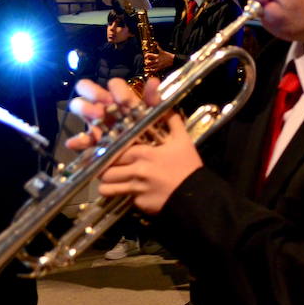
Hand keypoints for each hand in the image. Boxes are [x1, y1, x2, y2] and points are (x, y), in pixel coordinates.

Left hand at [68, 77, 200, 214]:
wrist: (197, 194)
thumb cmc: (188, 165)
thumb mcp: (182, 140)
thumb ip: (171, 120)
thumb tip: (162, 100)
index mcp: (143, 153)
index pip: (114, 152)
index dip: (110, 153)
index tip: (111, 154)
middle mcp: (136, 171)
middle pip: (106, 171)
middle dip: (106, 170)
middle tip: (110, 169)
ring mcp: (137, 189)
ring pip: (107, 188)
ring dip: (108, 186)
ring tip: (113, 183)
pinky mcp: (140, 204)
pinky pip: (124, 199)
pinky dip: (127, 197)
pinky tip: (135, 194)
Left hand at [144, 49, 174, 72]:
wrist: (173, 60)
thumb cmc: (168, 55)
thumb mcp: (163, 51)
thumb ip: (158, 47)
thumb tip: (156, 42)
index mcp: (157, 56)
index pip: (150, 55)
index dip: (146, 56)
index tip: (145, 56)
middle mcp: (157, 60)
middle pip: (149, 62)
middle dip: (146, 62)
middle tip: (145, 62)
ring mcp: (158, 64)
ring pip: (151, 66)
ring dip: (148, 66)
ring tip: (146, 67)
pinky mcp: (160, 68)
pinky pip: (155, 70)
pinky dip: (152, 70)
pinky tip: (150, 70)